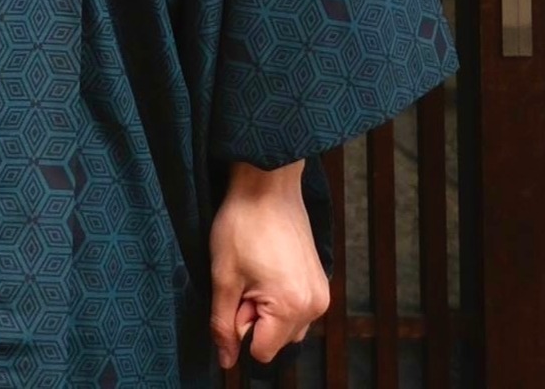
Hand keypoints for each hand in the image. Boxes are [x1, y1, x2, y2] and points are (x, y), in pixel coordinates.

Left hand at [209, 160, 328, 371]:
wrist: (267, 183)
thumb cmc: (243, 223)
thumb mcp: (223, 276)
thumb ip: (223, 324)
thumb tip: (227, 360)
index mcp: (292, 307)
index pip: (262, 351)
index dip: (241, 326)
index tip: (237, 293)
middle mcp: (315, 306)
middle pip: (277, 340)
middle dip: (255, 317)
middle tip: (245, 277)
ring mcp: (321, 292)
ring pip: (287, 325)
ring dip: (267, 308)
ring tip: (256, 269)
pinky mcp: (320, 280)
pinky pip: (298, 306)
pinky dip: (280, 296)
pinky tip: (268, 265)